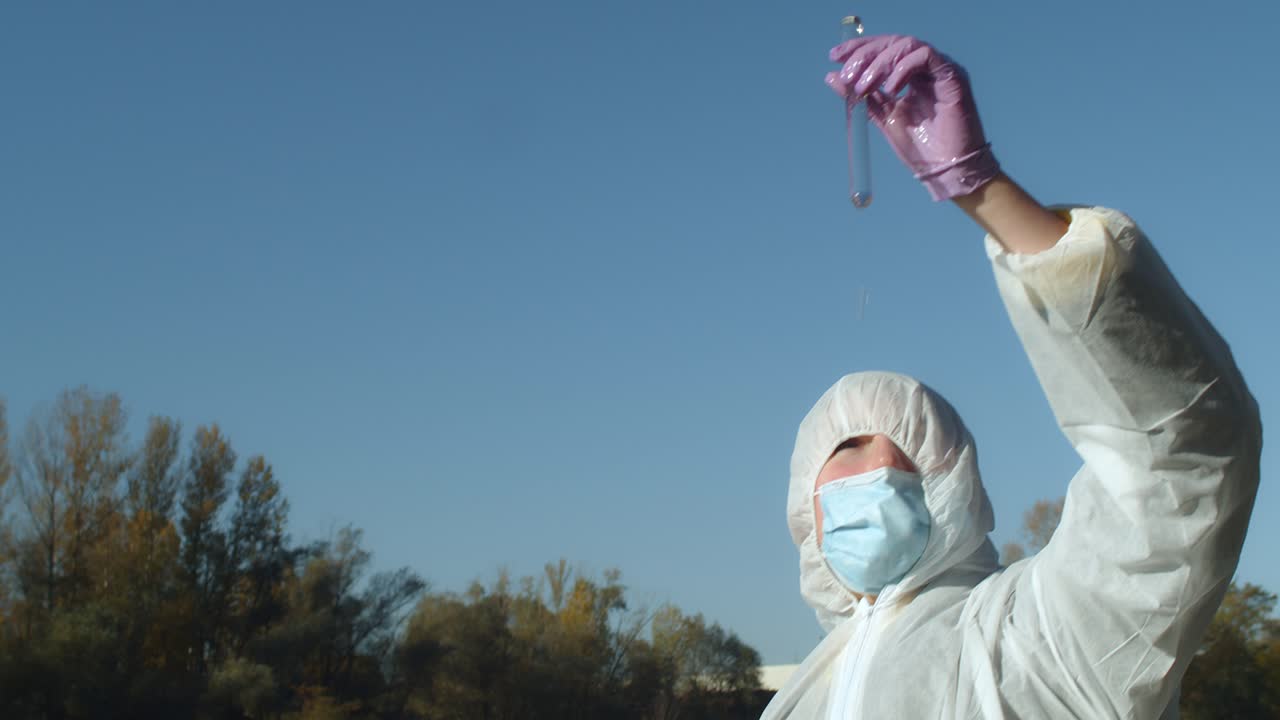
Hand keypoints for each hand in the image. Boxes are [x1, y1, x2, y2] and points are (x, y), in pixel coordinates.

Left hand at [825, 35, 999, 200]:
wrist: (943, 169)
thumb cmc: (918, 146)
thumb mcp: (881, 117)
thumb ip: (860, 97)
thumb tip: (832, 76)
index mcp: (909, 74)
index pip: (883, 48)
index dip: (858, 48)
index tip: (833, 57)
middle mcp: (926, 67)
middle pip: (893, 43)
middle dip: (865, 54)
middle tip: (848, 74)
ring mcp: (940, 69)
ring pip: (907, 46)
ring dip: (880, 63)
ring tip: (865, 86)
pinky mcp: (952, 76)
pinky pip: (925, 56)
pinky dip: (902, 68)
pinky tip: (890, 89)